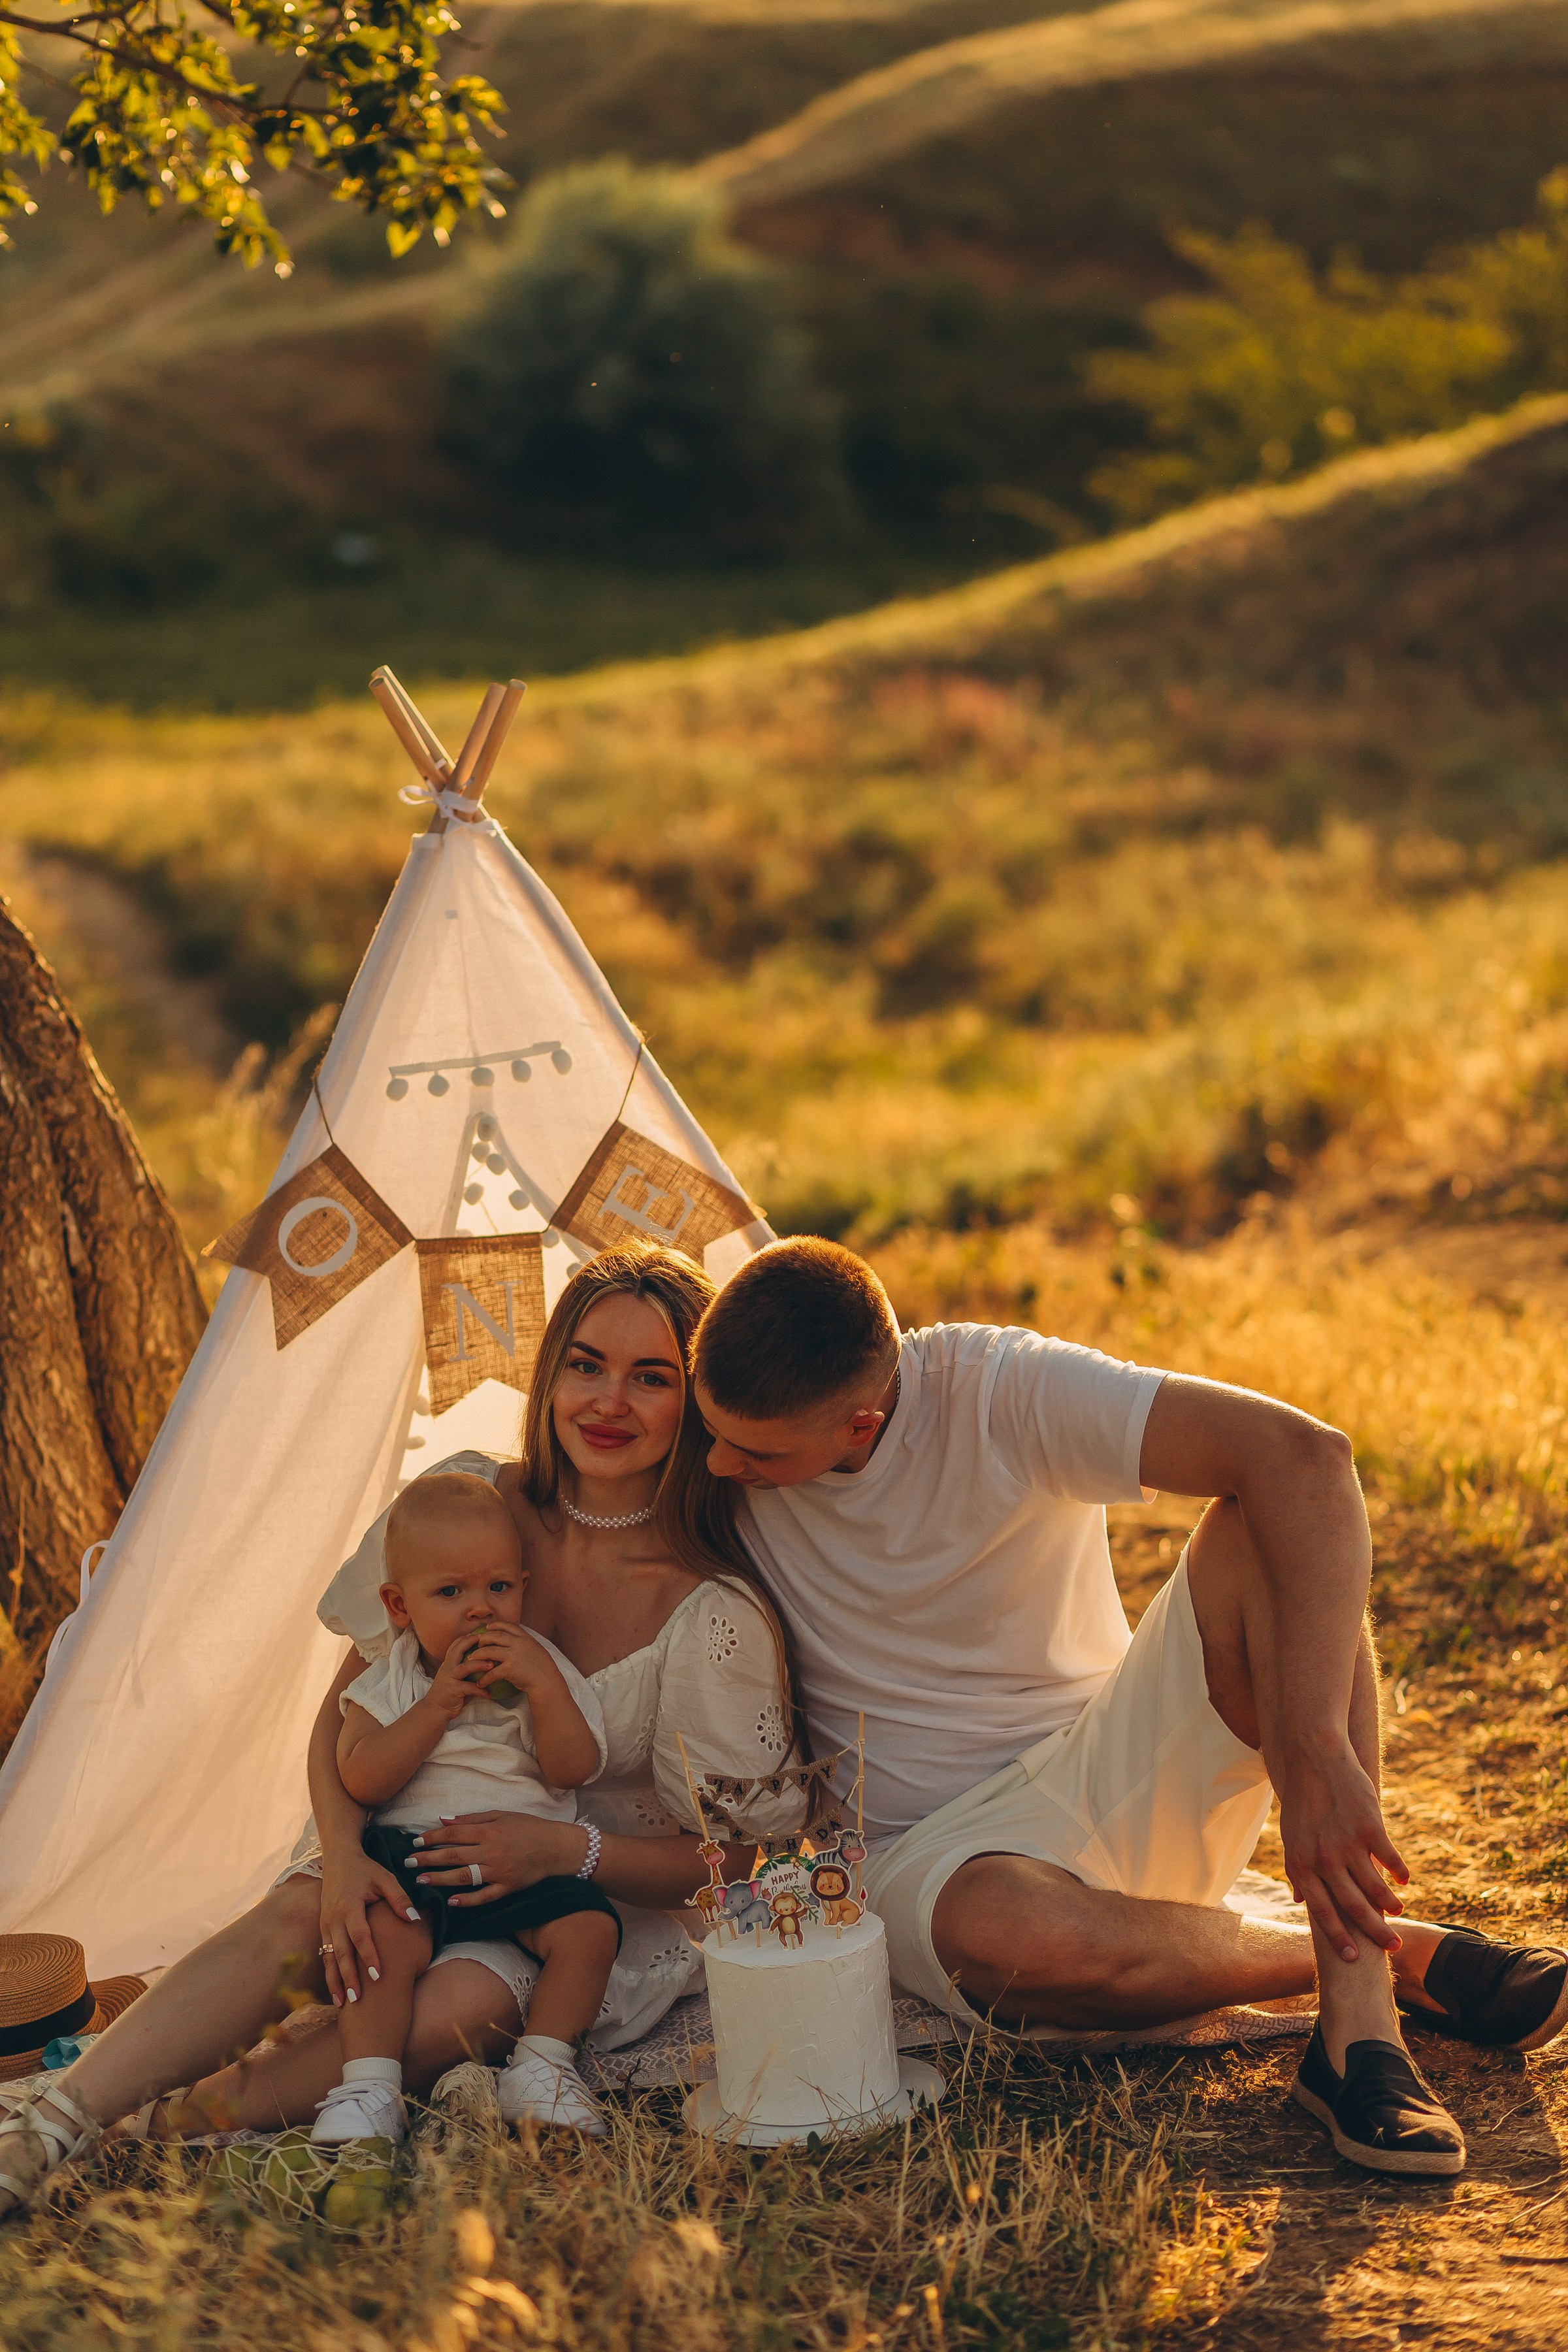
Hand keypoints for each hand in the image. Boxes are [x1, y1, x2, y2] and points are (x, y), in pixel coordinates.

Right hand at [316, 1845, 422, 2004]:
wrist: (338, 1859)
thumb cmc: (365, 1869)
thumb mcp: (385, 1878)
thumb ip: (399, 1898)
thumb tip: (414, 1918)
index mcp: (349, 1905)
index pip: (360, 1935)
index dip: (369, 1956)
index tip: (379, 1975)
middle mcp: (334, 1918)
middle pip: (340, 1953)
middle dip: (349, 1977)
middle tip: (358, 1999)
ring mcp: (325, 1924)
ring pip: (328, 1958)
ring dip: (335, 1980)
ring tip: (343, 2003)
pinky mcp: (322, 1928)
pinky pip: (324, 1955)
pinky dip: (329, 1973)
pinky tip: (335, 1990)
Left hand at [410, 1811, 585, 1907]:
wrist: (555, 1846)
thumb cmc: (527, 1827)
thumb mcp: (501, 1815)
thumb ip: (471, 1818)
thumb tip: (442, 1820)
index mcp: (489, 1831)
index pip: (453, 1834)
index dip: (432, 1838)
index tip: (415, 1842)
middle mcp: (491, 1851)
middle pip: (453, 1856)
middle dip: (428, 1859)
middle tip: (408, 1863)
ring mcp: (499, 1871)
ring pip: (464, 1877)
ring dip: (440, 1879)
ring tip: (421, 1882)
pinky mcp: (507, 1887)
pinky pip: (485, 1896)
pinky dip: (468, 1900)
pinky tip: (452, 1902)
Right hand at [426, 1630, 506, 1720]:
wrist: (435, 1710)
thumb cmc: (449, 1694)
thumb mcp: (454, 1678)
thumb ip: (464, 1670)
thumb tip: (482, 1662)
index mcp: (448, 1664)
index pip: (455, 1645)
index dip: (466, 1637)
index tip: (479, 1633)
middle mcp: (447, 1668)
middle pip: (458, 1650)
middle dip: (472, 1642)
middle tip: (486, 1639)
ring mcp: (449, 1678)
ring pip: (465, 1667)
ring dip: (480, 1664)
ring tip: (492, 1665)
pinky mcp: (453, 1690)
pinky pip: (470, 1688)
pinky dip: (481, 1690)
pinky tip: (490, 1694)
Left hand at [470, 1620, 552, 1696]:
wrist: (547, 1681)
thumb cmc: (543, 1667)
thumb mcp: (536, 1649)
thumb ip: (525, 1643)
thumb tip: (516, 1641)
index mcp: (525, 1637)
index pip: (507, 1625)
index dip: (496, 1625)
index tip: (488, 1627)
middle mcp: (518, 1643)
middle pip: (495, 1636)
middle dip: (483, 1638)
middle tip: (476, 1644)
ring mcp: (513, 1655)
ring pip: (489, 1651)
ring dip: (477, 1655)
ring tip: (470, 1659)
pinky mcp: (510, 1669)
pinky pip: (492, 1672)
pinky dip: (484, 1678)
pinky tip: (480, 1683)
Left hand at [1278, 1746, 1408, 1961]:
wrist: (1313, 1758)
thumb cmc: (1303, 1801)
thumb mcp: (1292, 1838)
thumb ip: (1299, 1872)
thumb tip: (1301, 1902)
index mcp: (1301, 1865)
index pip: (1323, 1912)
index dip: (1339, 1937)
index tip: (1354, 1958)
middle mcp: (1323, 1860)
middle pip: (1353, 1907)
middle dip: (1375, 1931)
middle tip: (1393, 1946)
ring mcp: (1346, 1844)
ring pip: (1375, 1888)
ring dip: (1390, 1903)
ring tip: (1399, 1910)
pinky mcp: (1369, 1827)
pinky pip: (1389, 1860)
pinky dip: (1399, 1872)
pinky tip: (1404, 1879)